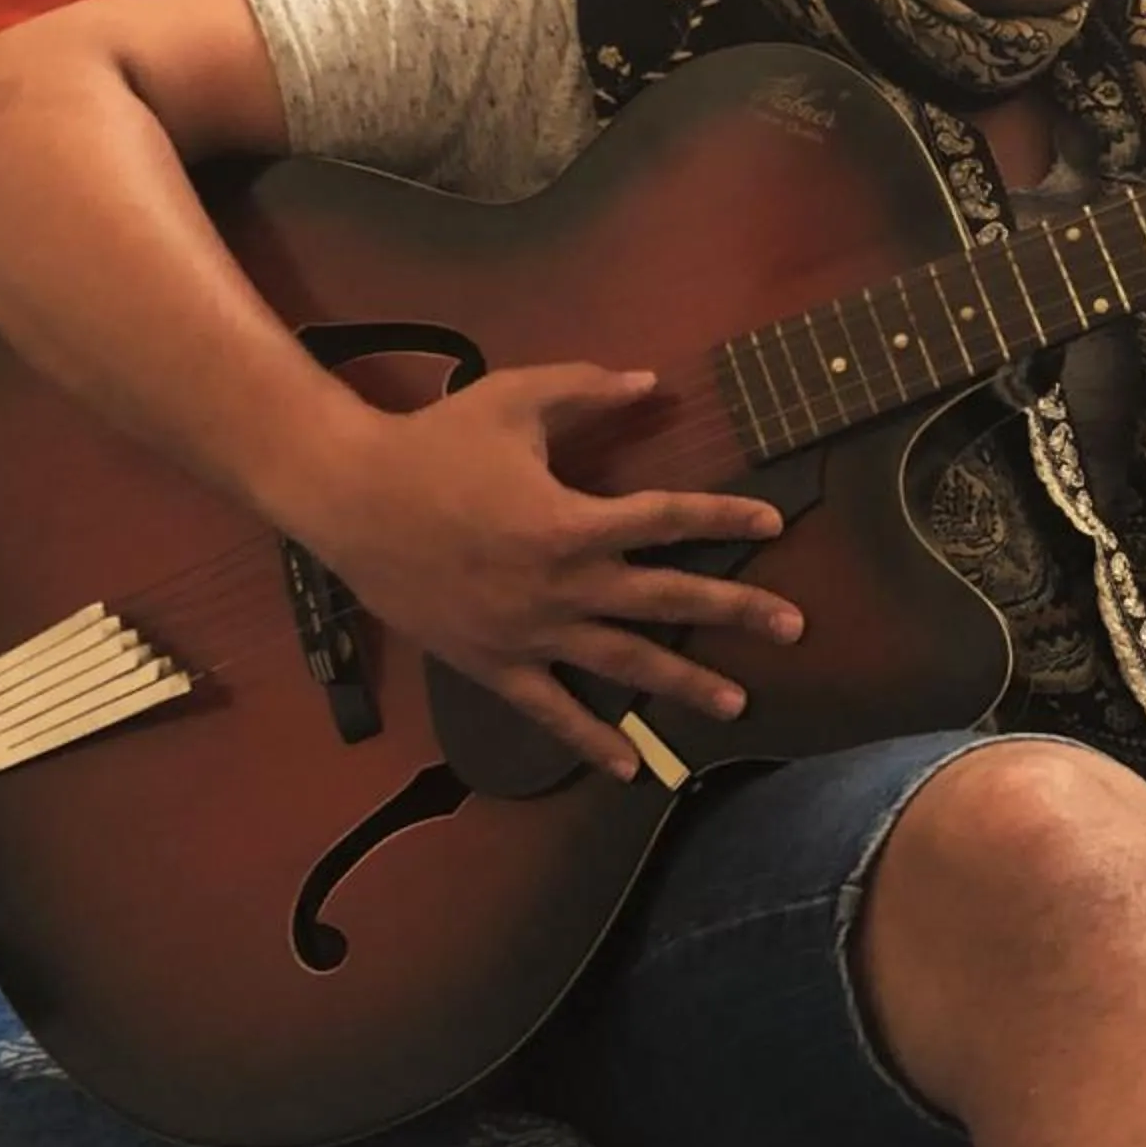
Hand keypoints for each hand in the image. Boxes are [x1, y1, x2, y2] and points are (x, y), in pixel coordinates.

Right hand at [286, 363, 802, 780]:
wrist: (350, 498)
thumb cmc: (436, 443)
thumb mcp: (515, 400)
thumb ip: (586, 391)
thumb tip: (649, 381)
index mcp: (574, 521)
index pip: (671, 518)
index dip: (726, 516)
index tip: (773, 522)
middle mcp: (564, 584)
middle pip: (668, 600)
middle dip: (737, 611)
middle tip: (795, 626)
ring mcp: (531, 632)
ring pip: (624, 663)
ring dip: (684, 683)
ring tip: (737, 703)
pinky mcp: (494, 664)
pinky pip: (551, 709)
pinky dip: (591, 739)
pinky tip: (629, 765)